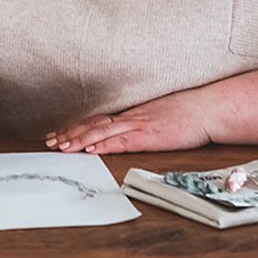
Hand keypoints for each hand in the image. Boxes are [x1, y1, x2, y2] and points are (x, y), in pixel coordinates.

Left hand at [45, 90, 210, 155]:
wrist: (207, 107)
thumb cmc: (188, 110)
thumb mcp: (161, 113)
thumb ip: (144, 120)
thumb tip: (133, 128)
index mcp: (133, 112)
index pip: (98, 119)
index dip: (77, 126)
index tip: (59, 133)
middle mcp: (131, 116)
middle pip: (94, 124)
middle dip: (70, 133)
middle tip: (50, 142)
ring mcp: (139, 124)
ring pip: (102, 132)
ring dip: (80, 140)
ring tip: (61, 146)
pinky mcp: (149, 135)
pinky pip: (122, 140)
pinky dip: (104, 145)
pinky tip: (91, 150)